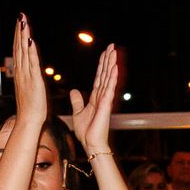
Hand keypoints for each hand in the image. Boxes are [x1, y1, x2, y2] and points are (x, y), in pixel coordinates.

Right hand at [10, 15, 46, 123]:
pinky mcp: (34, 80)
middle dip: (19, 31)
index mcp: (22, 73)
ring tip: (23, 21)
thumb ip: (31, 78)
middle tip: (20, 16)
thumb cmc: (32, 108)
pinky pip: (32, 63)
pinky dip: (31, 51)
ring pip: (24, 51)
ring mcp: (26, 75)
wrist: (29, 120)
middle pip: (19, 47)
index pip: (20, 50)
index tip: (20, 23)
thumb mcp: (31, 89)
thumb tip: (33, 72)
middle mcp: (22, 72)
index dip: (19, 36)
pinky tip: (31, 40)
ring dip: (23, 36)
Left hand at [66, 42, 121, 156]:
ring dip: (112, 65)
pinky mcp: (106, 105)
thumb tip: (74, 91)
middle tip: (112, 46)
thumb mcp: (78, 112)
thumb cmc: (86, 132)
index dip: (102, 64)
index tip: (105, 52)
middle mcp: (102, 96)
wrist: (91, 143)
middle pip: (105, 74)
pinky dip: (112, 78)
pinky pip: (109, 89)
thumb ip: (77, 101)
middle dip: (108, 60)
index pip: (99, 76)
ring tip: (115, 52)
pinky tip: (114, 68)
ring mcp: (105, 100)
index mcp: (95, 97)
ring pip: (109, 78)